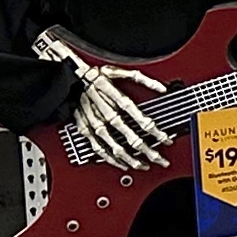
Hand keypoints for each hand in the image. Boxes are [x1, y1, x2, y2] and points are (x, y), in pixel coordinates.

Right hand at [41, 37, 171, 169]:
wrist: (70, 78)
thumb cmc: (96, 75)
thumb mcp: (120, 71)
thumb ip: (142, 79)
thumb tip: (161, 87)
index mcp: (117, 100)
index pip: (142, 121)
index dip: (156, 132)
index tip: (166, 139)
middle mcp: (107, 114)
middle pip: (131, 138)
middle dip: (148, 151)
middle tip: (160, 160)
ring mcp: (95, 124)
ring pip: (115, 147)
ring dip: (131, 159)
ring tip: (144, 166)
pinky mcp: (85, 130)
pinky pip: (99, 149)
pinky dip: (111, 159)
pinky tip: (122, 164)